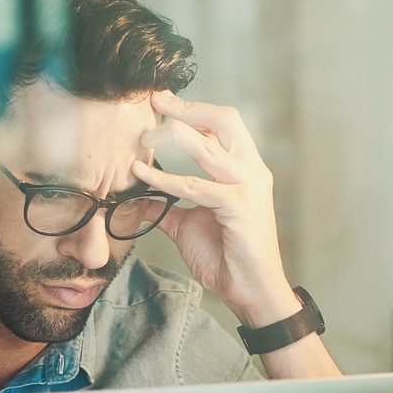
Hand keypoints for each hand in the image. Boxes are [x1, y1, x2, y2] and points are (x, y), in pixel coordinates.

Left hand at [133, 92, 298, 325]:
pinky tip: (143, 175)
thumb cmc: (227, 256)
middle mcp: (251, 172)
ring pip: (209, 147)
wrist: (251, 291)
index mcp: (245, 169)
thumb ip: (168, 207)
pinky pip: (195, 187)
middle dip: (188, 107)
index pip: (223, 125)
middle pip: (225, 120)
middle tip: (156, 101)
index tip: (162, 102)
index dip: (194, 110)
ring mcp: (247, 188)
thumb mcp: (189, 225)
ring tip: (142, 139)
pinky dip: (166, 179)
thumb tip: (140, 197)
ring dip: (172, 137)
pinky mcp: (238, 208)